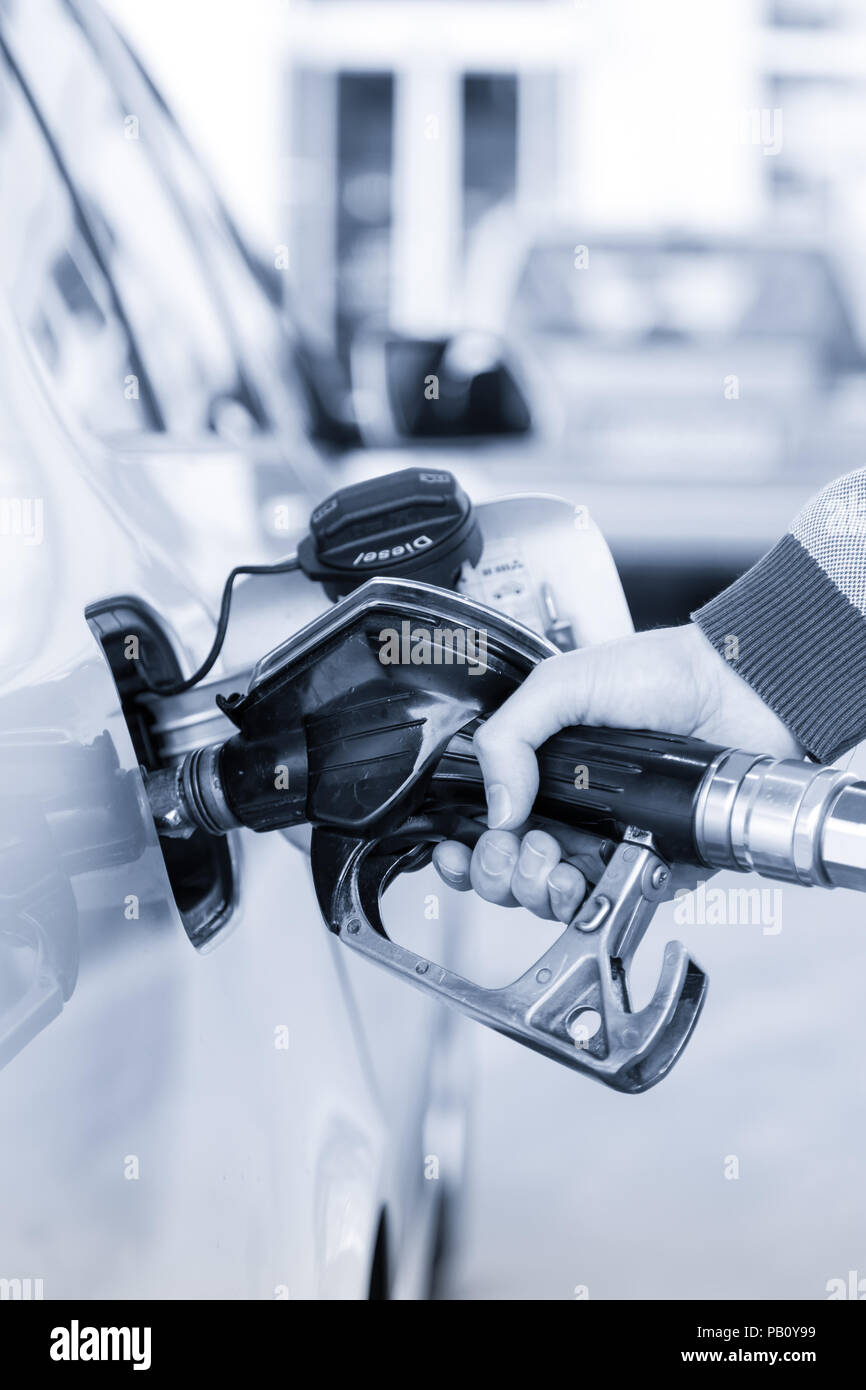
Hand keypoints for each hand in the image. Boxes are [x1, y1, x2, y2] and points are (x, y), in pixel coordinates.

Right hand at [432, 623, 800, 920]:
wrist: (736, 689)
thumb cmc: (660, 673)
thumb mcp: (561, 684)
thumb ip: (510, 736)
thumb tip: (496, 809)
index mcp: (541, 773)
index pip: (487, 829)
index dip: (465, 851)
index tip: (458, 851)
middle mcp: (572, 813)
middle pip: (512, 876)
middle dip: (501, 875)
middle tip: (524, 846)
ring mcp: (613, 843)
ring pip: (555, 900)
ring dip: (539, 893)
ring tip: (553, 864)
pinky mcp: (657, 866)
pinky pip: (618, 902)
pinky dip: (598, 901)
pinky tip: (590, 878)